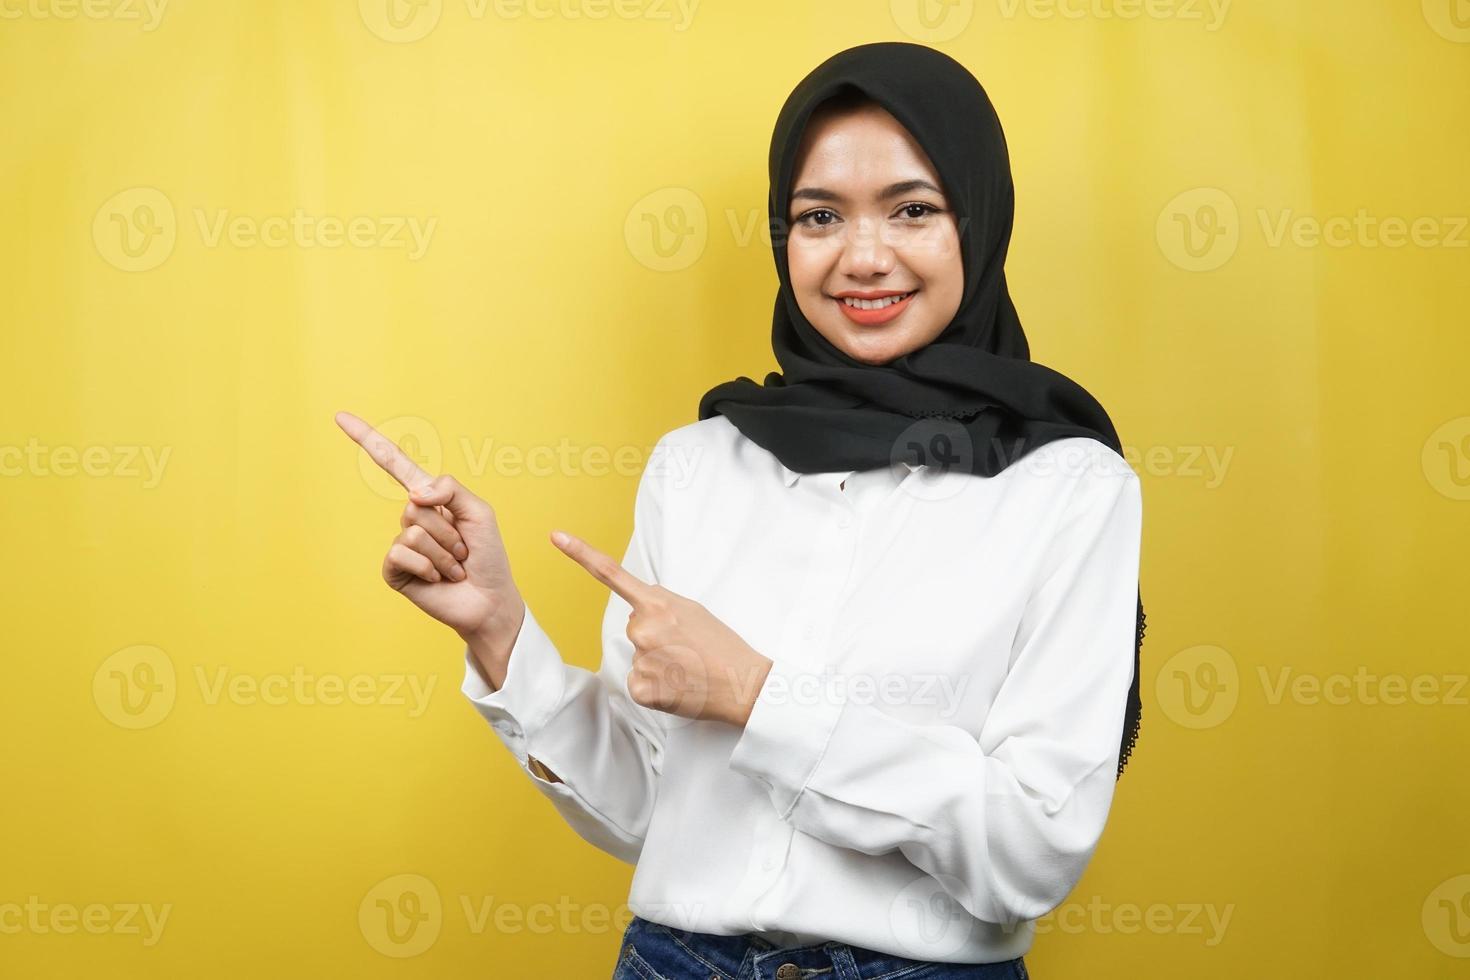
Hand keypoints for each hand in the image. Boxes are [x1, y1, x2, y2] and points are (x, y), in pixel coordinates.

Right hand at [335, 411, 525, 658]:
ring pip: (413, 531)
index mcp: (430, 499)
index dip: (367, 439)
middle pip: (416, 505)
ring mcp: (401, 544)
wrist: (489, 599)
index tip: (340, 416)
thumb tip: (414, 494)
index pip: (394, 463)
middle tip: (463, 550)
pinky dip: (428, 566)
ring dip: (444, 552)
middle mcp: (412, 518)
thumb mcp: (478, 512)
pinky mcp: (395, 570)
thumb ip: (450, 490)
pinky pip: (401, 553)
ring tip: (454, 566)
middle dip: (449, 530)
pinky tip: (437, 579)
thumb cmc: (488, 555)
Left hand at [550, 529, 771, 727]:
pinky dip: (656, 686)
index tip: (556, 536)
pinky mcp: (641, 688)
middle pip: (634, 628)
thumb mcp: (694, 610)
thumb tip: (637, 613)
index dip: (580, 553)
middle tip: (686, 647)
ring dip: (658, 662)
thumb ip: (661, 604)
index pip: (610, 573)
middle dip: (655, 637)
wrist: (743, 683)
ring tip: (688, 666)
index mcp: (657, 603)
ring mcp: (640, 659)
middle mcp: (643, 629)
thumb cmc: (722, 646)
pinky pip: (639, 683)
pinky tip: (678, 685)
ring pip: (638, 657)